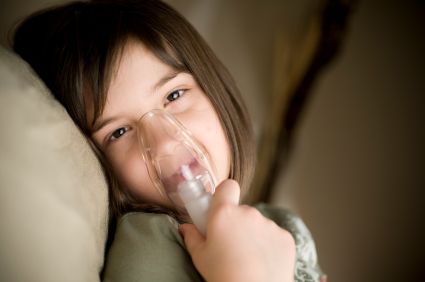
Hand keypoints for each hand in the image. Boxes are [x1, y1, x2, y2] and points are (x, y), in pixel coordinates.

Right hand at [179, 179, 295, 281]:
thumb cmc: (223, 276)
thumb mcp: (200, 257)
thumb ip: (192, 237)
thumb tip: (185, 228)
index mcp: (224, 214)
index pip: (227, 186)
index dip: (224, 194)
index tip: (220, 209)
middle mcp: (248, 213)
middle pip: (241, 210)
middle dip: (236, 223)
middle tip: (230, 244)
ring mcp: (269, 224)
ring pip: (258, 223)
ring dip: (253, 235)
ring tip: (247, 258)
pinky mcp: (285, 237)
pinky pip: (274, 235)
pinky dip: (269, 245)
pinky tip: (262, 262)